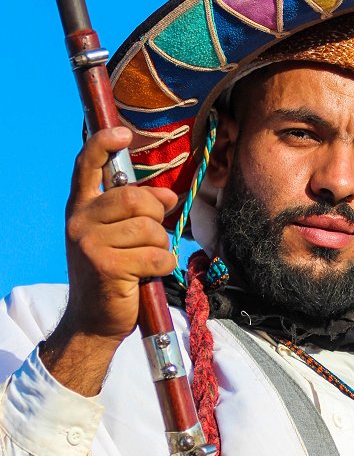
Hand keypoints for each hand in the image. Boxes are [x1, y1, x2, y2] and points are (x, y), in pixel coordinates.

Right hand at [40, 127, 177, 394]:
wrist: (93, 321)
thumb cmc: (112, 274)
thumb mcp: (118, 236)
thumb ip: (138, 211)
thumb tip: (170, 196)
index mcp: (81, 208)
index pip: (87, 165)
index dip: (104, 144)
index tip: (123, 134)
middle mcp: (80, 221)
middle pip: (136, 198)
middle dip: (156, 217)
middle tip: (151, 237)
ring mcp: (90, 243)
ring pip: (151, 229)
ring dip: (159, 246)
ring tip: (145, 261)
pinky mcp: (107, 266)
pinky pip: (156, 255)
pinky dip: (162, 266)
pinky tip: (148, 276)